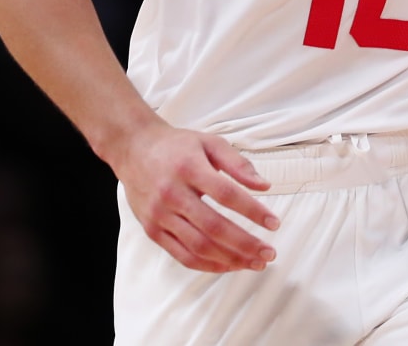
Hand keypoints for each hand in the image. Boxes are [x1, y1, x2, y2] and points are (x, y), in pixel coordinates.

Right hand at [117, 122, 280, 272]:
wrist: (133, 149)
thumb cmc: (176, 146)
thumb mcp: (209, 142)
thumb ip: (238, 163)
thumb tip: (264, 186)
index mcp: (189, 168)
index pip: (227, 194)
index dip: (253, 211)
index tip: (273, 223)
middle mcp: (172, 193)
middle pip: (214, 227)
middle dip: (246, 244)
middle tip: (269, 252)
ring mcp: (159, 214)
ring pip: (199, 246)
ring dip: (230, 259)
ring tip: (254, 262)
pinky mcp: (152, 230)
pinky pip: (182, 255)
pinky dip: (208, 265)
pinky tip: (228, 265)